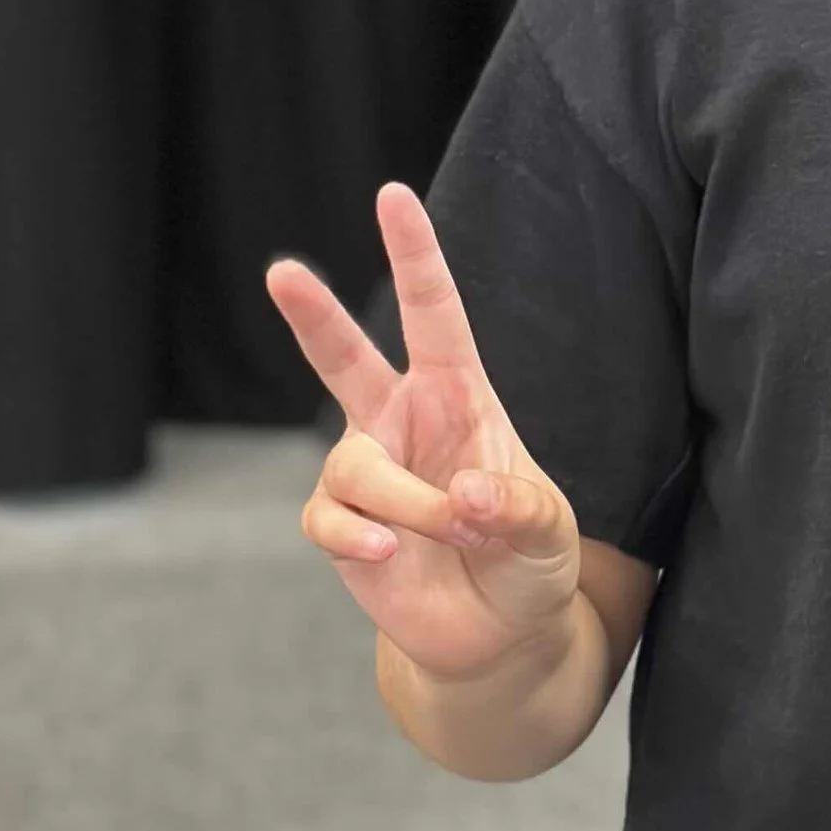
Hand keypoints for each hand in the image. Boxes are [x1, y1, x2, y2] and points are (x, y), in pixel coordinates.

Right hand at [265, 183, 581, 680]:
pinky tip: (391, 552)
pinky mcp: (341, 526)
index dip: (414, 254)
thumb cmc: (531, 561)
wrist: (500, 634)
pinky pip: (329, 517)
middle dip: (313, 316)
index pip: (434, 314)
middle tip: (281, 272)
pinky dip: (361, 534)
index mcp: (459, 396)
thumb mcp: (550, 532)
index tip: (391, 196)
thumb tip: (461, 498)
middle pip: (345, 358)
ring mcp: (366, 472)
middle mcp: (402, 422)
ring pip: (356, 466)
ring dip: (407, 503)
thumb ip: (517, 511)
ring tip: (449, 535)